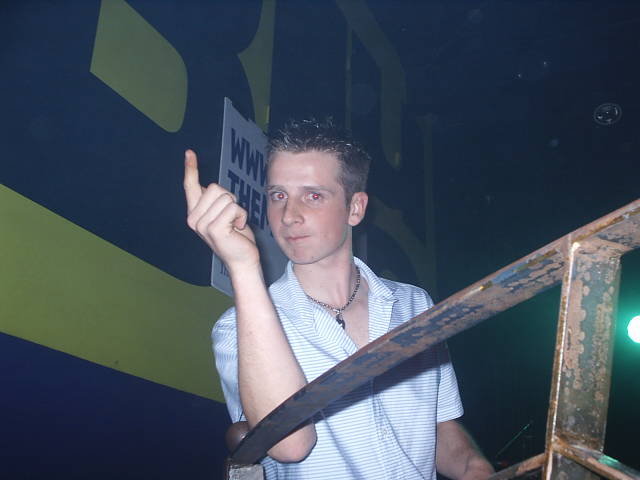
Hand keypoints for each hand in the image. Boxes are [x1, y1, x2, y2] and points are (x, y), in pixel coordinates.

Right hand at [183, 149, 259, 271]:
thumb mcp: (222, 215)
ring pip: (226, 197)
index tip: (189, 152)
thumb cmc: (236, 237)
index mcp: (194, 213)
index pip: (190, 186)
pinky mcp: (214, 229)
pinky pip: (233, 207)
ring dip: (237, 209)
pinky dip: (241, 215)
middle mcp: (193, 219)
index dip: (191, 168)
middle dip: (230, 199)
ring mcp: (202, 225)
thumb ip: (213, 203)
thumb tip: (209, 187)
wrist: (243, 260)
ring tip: (234, 224)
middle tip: (231, 218)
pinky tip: (237, 229)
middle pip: (215, 188)